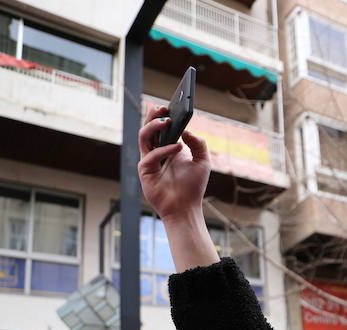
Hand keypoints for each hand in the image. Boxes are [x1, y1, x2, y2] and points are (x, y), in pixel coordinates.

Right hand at [137, 105, 210, 223]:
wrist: (186, 208)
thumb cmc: (193, 187)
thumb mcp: (203, 162)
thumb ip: (198, 145)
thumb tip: (187, 131)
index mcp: (168, 148)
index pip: (161, 128)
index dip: (161, 116)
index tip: (168, 105)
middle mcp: (156, 152)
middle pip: (149, 128)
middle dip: (153, 116)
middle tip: (163, 108)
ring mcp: (149, 160)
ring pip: (143, 136)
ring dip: (154, 127)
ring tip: (167, 121)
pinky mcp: (145, 171)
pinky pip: (151, 155)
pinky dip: (165, 150)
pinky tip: (178, 148)